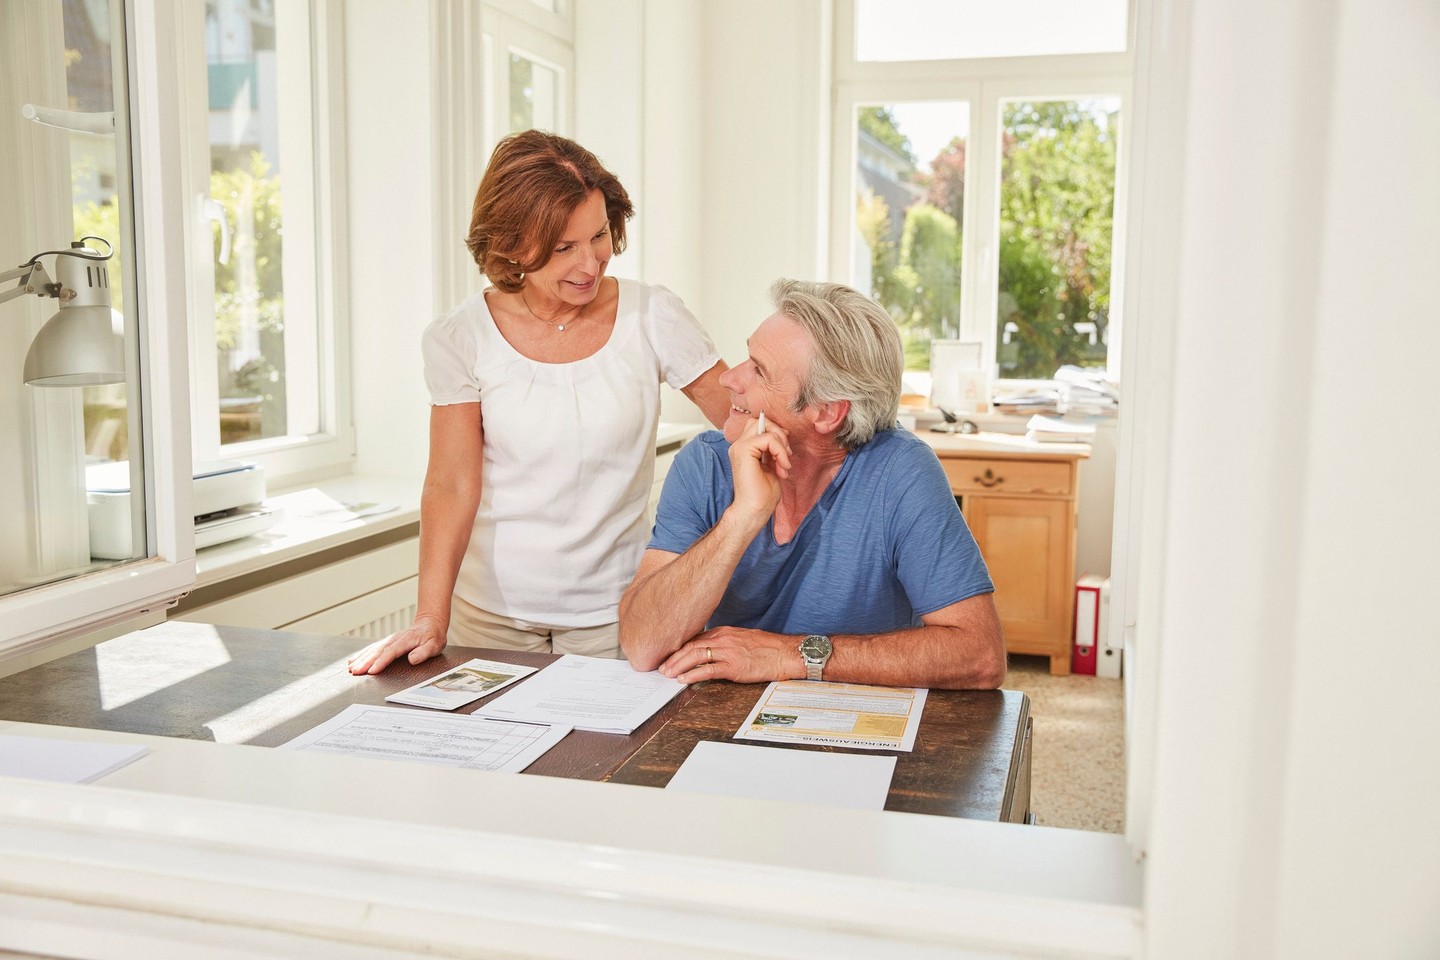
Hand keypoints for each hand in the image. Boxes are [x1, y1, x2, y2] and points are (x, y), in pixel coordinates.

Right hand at [347, 616, 446, 674]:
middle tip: (355, 672)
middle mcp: (395, 639)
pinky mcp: (387, 642)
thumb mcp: (434, 645)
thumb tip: (412, 659)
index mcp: (406, 640)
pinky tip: (353, 660)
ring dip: (361, 658)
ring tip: (351, 668)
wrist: (430, 624)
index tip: (372, 670)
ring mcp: (390, 640)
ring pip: (373, 649)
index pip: (391, 652)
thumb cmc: (433, 636)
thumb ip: (423, 652)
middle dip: (365, 662)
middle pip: (378, 651)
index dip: (381, 662)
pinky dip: (362, 654)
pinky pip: (372, 648)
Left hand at [657, 625, 801, 683]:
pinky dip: (693, 674)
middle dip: (673, 657)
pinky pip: (708, 669)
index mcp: (724, 632)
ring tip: (667, 674)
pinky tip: (684, 679)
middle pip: (691, 646)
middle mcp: (723, 639)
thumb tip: (711, 651)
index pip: (695, 638)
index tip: (669, 656)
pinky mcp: (734, 666)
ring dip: (678, 665)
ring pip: (695, 655)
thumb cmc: (768, 648)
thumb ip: (725, 643)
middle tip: (662, 667)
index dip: (679, 648)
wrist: (786, 653)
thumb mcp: (742, 639)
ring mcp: (728, 652)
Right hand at [726, 416, 791, 527]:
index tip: (786, 450)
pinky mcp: (744, 451)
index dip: (775, 431)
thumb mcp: (771, 465)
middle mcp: (738, 445)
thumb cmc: (762, 494)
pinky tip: (782, 467)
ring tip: (784, 464)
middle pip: (760, 421)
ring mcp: (739, 447)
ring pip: (765, 427)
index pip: (758, 424)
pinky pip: (768, 438)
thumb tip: (782, 435)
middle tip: (787, 454)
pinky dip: (780, 451)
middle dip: (779, 433)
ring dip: (781, 443)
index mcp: (744, 448)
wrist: (754, 510)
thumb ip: (772, 450)